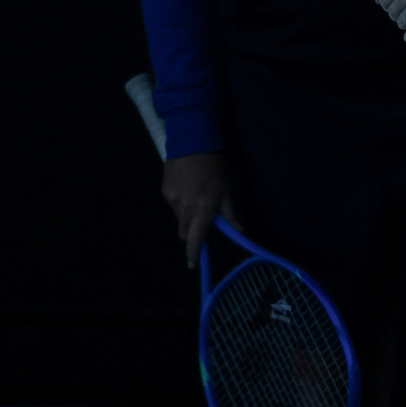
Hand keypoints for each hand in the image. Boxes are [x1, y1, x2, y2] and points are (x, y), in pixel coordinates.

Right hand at [161, 152, 237, 268]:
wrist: (192, 142)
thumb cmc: (216, 166)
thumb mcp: (228, 189)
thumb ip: (231, 212)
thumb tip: (240, 230)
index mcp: (202, 210)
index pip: (196, 240)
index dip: (194, 254)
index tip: (193, 264)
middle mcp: (185, 209)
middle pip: (185, 232)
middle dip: (193, 233)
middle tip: (202, 222)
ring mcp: (172, 200)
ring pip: (179, 218)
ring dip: (187, 216)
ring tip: (197, 197)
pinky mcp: (165, 191)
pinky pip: (173, 204)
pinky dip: (181, 202)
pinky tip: (188, 187)